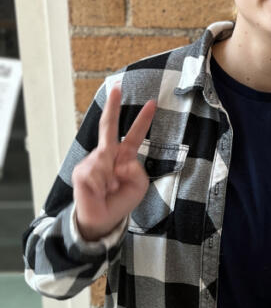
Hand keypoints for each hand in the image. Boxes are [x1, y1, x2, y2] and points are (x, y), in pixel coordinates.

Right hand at [72, 86, 155, 240]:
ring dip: (111, 178)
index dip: (143, 120)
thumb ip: (136, 171)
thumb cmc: (119, 201)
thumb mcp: (138, 186)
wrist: (102, 220)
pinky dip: (101, 184)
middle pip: (109, 127)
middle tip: (116, 87)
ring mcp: (93, 161)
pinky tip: (99, 190)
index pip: (135, 136)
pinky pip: (95, 172)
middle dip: (113, 107)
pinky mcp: (81, 171)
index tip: (152, 103)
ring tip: (109, 190)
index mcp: (124, 157)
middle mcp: (107, 155)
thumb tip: (119, 161)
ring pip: (105, 159)